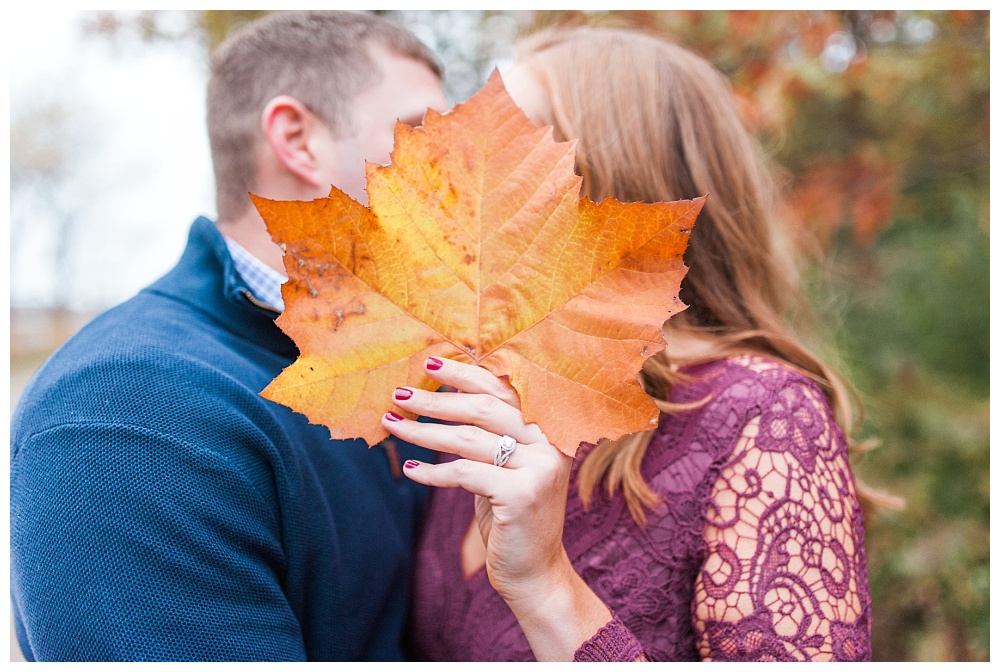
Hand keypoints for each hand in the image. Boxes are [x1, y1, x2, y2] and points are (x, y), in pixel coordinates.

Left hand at [382, 356, 614, 659]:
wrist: (535, 574)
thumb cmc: (510, 517)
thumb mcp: (503, 469)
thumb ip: (487, 435)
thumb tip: (438, 396)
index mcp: (548, 428)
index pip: (502, 389)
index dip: (465, 373)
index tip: (429, 363)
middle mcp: (549, 443)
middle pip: (483, 407)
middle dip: (435, 399)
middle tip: (399, 393)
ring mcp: (539, 468)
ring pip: (467, 438)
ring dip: (422, 430)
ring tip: (391, 423)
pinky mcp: (521, 495)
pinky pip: (463, 473)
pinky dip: (430, 471)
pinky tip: (408, 468)